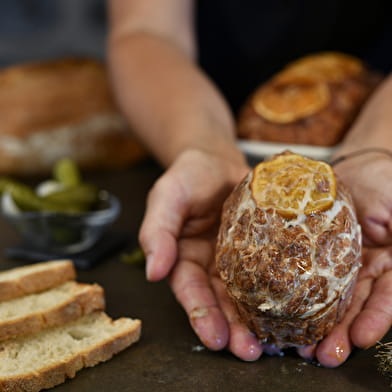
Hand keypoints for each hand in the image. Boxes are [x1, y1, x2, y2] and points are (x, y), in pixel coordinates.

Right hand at [139, 149, 262, 359]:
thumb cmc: (188, 176)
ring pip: (247, 295)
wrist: (217, 160)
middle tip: (249, 351)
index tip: (215, 339)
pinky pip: (271, 273)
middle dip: (232, 329)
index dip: (201, 315)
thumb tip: (153, 272)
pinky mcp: (262, 249)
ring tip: (274, 342)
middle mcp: (211, 266)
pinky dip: (282, 292)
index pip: (190, 292)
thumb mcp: (167, 197)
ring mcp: (238, 260)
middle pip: (221, 302)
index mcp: (184, 259)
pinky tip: (296, 309)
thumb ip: (157, 232)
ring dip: (257, 320)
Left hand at [298, 155, 391, 366]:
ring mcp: (341, 265)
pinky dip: (299, 299)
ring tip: (304, 348)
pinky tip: (287, 317)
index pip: (387, 298)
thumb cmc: (384, 182)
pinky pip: (307, 278)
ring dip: (319, 326)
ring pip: (332, 300)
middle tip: (324, 355)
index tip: (361, 338)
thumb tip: (389, 244)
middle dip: (342, 334)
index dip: (376, 318)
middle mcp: (367, 270)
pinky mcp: (316, 256)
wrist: (354, 169)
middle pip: (357, 307)